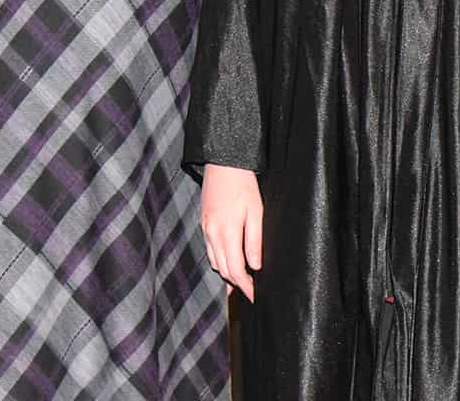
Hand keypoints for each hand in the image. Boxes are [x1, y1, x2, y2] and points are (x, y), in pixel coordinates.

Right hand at [200, 164, 262, 301]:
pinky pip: (210, 250)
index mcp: (227, 233)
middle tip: (250, 291)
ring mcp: (206, 229)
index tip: (254, 297)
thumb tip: (255, 266)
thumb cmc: (243, 185)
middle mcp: (213, 235)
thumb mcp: (256, 211)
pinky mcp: (204, 223)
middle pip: (224, 269)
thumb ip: (254, 240)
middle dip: (237, 283)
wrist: (223, 163)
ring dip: (227, 273)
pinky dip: (219, 260)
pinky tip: (226, 261)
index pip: (236, 270)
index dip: (246, 287)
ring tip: (240, 282)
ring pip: (215, 261)